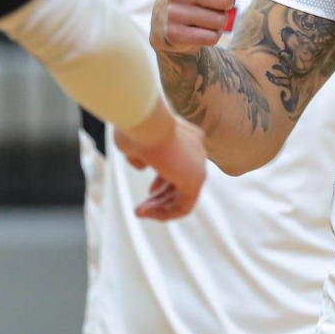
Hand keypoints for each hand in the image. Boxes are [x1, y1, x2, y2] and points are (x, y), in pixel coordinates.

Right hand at [115, 105, 207, 219]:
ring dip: (160, 207)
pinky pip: (184, 205)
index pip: (179, 164)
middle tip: (140, 208)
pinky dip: (166, 213)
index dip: (164, 180)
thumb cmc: (136, 126)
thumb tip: (143, 165)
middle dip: (160, 196)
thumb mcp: (136, 140)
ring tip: (139, 213)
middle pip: (181, 181)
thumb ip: (142, 153)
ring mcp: (198, 164)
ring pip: (183, 195)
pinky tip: (147, 213)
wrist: (145, 120)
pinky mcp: (195, 179)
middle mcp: (196, 150)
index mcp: (187, 136)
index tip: (151, 191)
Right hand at [152, 0, 259, 51]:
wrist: (164, 22)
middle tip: (213, 5)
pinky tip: (198, 30)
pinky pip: (212, 37)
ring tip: (204, 17)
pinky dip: (212, 36)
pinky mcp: (173, 33)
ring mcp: (173, 10)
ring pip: (220, 20)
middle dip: (227, 4)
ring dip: (219, 22)